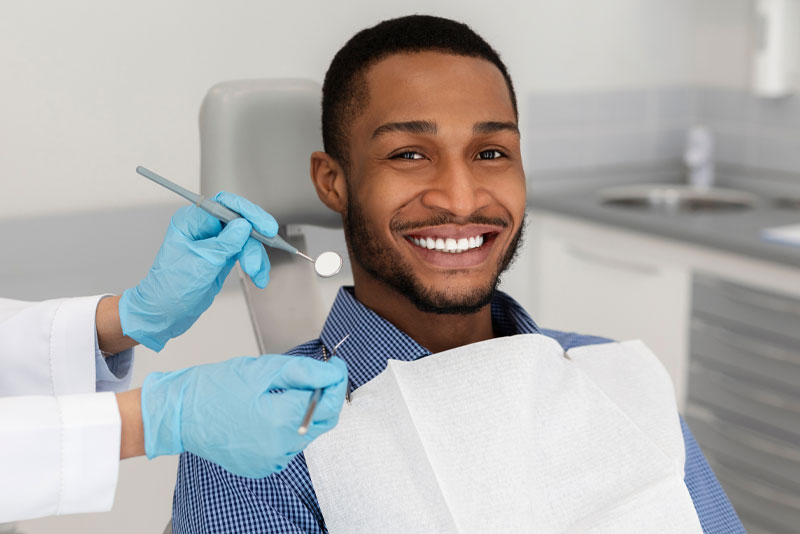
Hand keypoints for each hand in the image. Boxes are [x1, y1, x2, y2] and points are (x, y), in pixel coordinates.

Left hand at [119, 192, 277, 350]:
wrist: (164, 314)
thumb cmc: (170, 289)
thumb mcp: (201, 264)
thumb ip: (225, 243)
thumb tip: (244, 225)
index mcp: (191, 221)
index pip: (224, 205)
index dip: (248, 213)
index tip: (264, 227)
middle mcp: (204, 228)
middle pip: (240, 222)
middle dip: (254, 240)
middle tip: (264, 252)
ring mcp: (215, 242)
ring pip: (247, 239)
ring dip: (256, 256)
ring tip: (256, 274)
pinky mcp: (223, 256)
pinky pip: (246, 253)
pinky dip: (255, 265)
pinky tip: (258, 277)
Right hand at [141, 354, 347, 477]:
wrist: (178, 415)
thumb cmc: (214, 388)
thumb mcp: (263, 369)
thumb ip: (304, 372)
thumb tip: (333, 373)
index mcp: (280, 421)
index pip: (329, 402)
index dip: (337, 381)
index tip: (336, 366)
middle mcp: (279, 448)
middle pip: (324, 422)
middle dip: (326, 397)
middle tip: (317, 376)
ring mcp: (270, 462)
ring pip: (307, 434)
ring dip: (307, 413)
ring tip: (284, 393)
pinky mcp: (262, 468)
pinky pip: (288, 447)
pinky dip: (289, 429)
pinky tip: (270, 413)